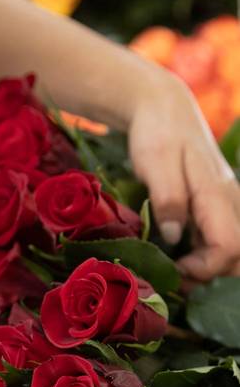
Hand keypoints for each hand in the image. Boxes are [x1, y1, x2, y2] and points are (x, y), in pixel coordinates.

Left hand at [128, 72, 239, 281]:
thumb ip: (167, 199)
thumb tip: (174, 236)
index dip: (205, 268)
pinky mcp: (215, 205)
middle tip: (175, 278)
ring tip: (175, 273)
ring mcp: (225, 204)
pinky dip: (205, 256)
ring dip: (209, 268)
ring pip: (234, 249)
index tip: (174, 269)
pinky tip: (179, 258)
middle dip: (212, 275)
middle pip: (239, 254)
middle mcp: (230, 201)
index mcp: (217, 194)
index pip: (229, 247)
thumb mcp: (155, 163)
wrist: (163, 108)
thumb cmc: (157, 133)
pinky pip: (221, 238)